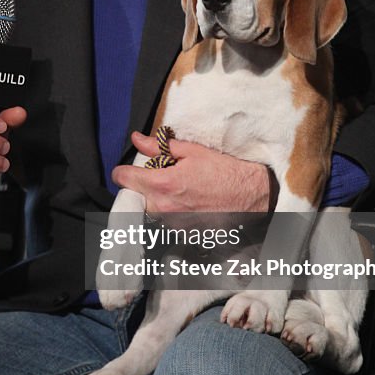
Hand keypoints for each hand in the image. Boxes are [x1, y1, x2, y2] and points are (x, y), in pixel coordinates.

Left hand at [111, 131, 276, 214]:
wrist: (252, 196)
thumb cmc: (225, 171)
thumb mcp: (192, 151)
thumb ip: (159, 147)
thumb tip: (137, 139)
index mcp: (163, 184)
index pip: (124, 179)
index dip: (123, 172)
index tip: (127, 170)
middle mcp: (164, 208)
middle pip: (134, 198)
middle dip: (141, 188)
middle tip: (157, 179)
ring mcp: (173, 225)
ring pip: (149, 213)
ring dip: (155, 202)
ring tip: (175, 192)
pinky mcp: (183, 235)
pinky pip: (165, 224)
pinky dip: (169, 215)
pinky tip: (186, 205)